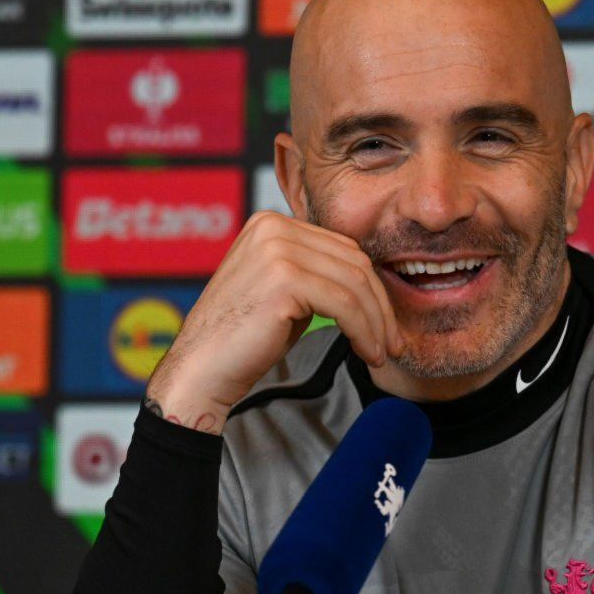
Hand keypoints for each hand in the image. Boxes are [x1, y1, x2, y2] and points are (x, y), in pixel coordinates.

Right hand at [145, 211, 402, 431]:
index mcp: (270, 223)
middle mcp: (273, 227)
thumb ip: (316, 273)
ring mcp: (276, 250)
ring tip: (381, 353)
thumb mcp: (283, 292)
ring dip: (376, 322)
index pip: (342, 248)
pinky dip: (364, 330)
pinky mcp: (284, 279)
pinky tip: (367, 352)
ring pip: (354, 283)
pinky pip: (345, 304)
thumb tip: (368, 279)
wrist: (201, 370)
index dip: (370, 286)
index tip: (384, 322)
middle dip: (380, 304)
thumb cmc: (243, 339)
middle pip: (353, 261)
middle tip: (391, 341)